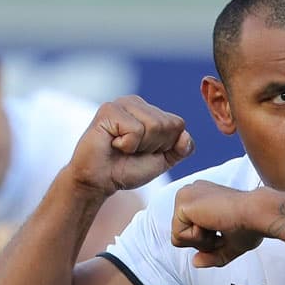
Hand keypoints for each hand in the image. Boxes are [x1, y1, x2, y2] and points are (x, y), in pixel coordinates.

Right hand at [69, 95, 194, 195]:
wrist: (98, 181)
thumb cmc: (126, 169)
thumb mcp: (162, 161)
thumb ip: (180, 149)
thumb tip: (185, 135)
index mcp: (150, 110)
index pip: (177, 124)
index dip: (165, 146)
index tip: (145, 152)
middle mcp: (136, 102)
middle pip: (166, 125)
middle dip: (152, 146)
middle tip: (131, 151)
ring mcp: (121, 104)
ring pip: (153, 125)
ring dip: (139, 146)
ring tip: (122, 147)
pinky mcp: (109, 110)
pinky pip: (135, 130)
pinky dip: (127, 145)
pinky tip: (113, 144)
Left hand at [172, 181, 262, 267]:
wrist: (258, 214)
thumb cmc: (251, 225)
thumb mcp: (230, 244)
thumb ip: (212, 254)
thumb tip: (195, 262)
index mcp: (202, 197)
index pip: (190, 230)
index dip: (208, 241)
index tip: (226, 229)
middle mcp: (191, 192)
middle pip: (181, 235)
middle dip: (203, 242)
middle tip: (222, 229)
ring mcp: (185, 196)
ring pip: (177, 237)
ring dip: (201, 241)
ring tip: (217, 225)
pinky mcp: (182, 204)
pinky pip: (178, 237)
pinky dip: (197, 239)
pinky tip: (212, 223)